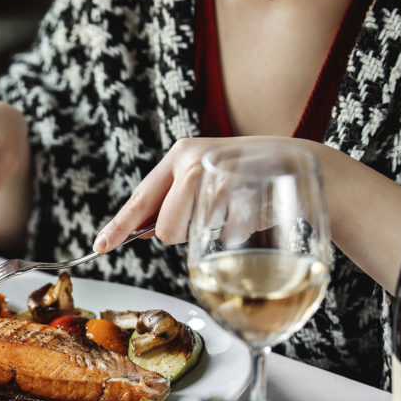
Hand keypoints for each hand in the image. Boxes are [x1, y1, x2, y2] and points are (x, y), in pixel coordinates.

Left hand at [93, 137, 242, 251]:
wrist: (300, 161)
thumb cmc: (245, 177)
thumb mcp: (202, 179)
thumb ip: (172, 200)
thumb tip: (139, 230)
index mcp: (179, 154)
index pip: (140, 199)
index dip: (119, 227)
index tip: (100, 246)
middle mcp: (193, 159)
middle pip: (167, 229)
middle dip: (185, 233)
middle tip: (210, 213)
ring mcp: (218, 173)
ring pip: (193, 233)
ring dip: (212, 231)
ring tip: (232, 206)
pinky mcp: (244, 191)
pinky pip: (227, 235)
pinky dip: (239, 231)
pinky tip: (250, 209)